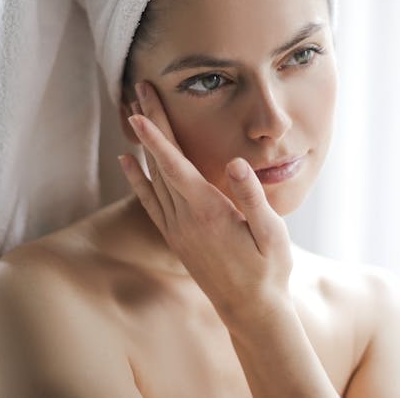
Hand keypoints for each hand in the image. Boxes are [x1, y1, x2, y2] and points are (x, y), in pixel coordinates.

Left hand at [118, 80, 293, 326]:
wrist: (251, 310)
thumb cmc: (269, 269)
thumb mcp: (272, 234)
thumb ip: (251, 197)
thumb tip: (234, 162)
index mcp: (208, 212)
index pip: (175, 167)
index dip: (157, 137)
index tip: (140, 112)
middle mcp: (184, 219)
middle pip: (159, 164)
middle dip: (148, 125)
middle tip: (139, 90)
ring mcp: (176, 229)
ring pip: (151, 179)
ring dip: (141, 144)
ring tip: (133, 113)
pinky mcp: (175, 237)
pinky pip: (149, 202)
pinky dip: (136, 179)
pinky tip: (127, 161)